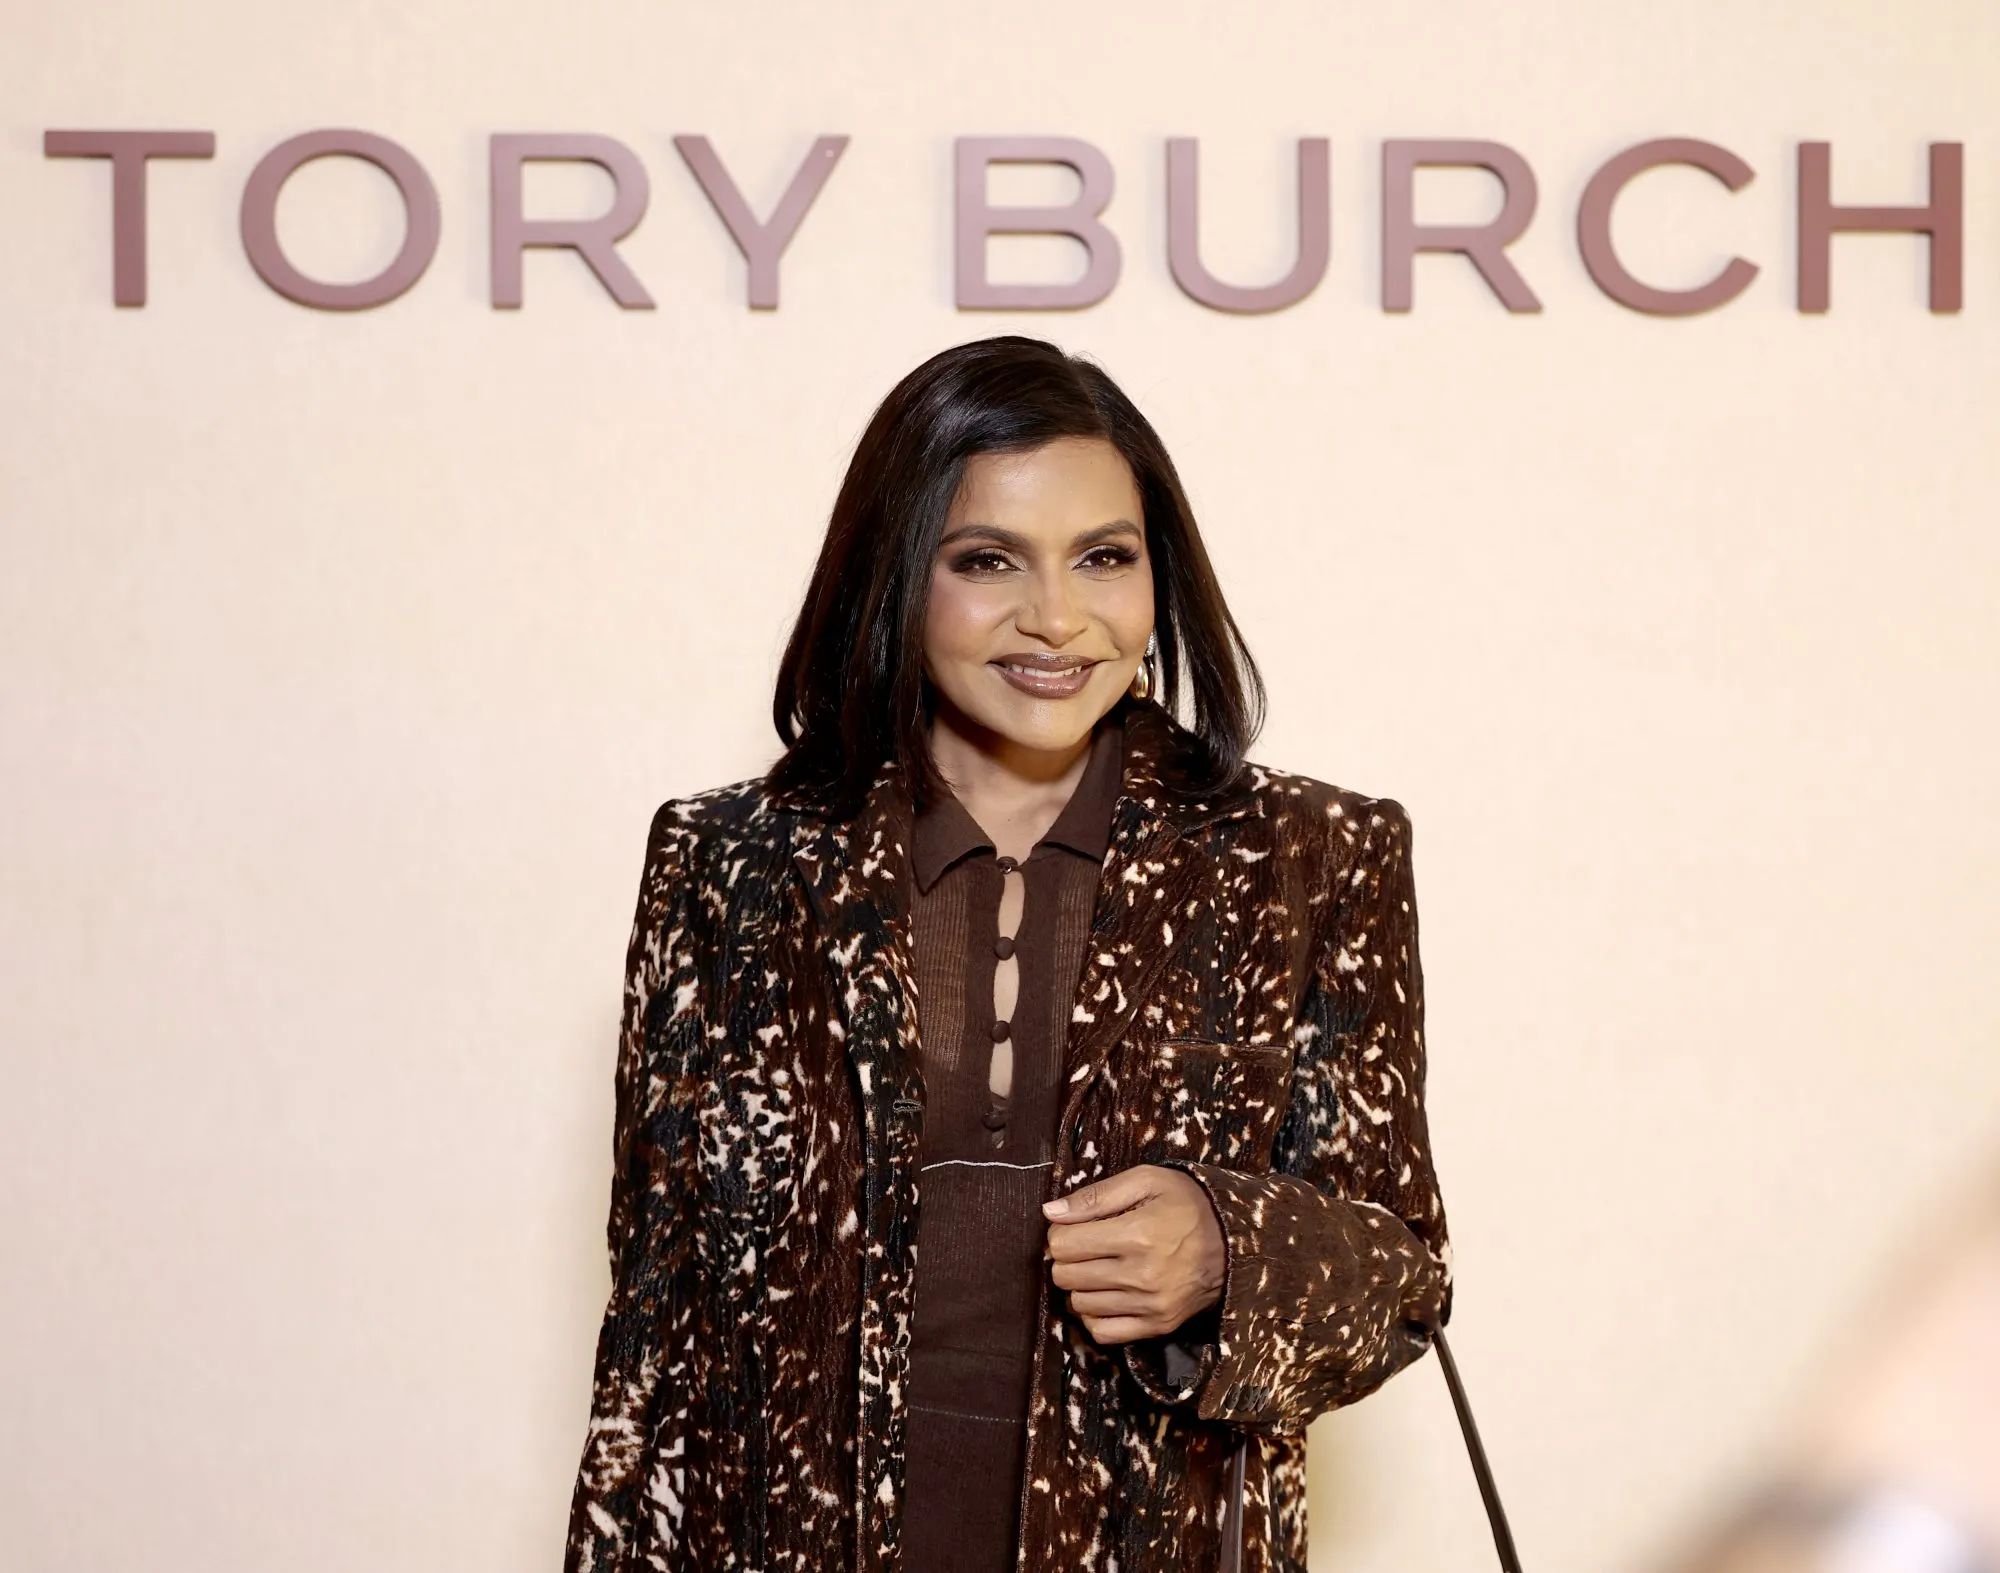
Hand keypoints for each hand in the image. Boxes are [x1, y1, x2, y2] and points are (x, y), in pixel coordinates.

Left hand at [1042, 1164, 1225, 1344]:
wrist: (1236, 1241)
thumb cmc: (1187, 1203)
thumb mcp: (1146, 1181)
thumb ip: (1095, 1195)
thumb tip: (1050, 1212)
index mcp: (1137, 1234)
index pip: (1063, 1245)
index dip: (1061, 1233)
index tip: (1075, 1227)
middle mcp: (1141, 1275)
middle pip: (1066, 1276)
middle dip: (1067, 1259)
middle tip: (1086, 1246)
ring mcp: (1150, 1305)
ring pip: (1080, 1305)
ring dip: (1081, 1286)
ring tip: (1100, 1267)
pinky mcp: (1158, 1325)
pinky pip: (1103, 1332)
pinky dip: (1095, 1315)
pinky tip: (1105, 1295)